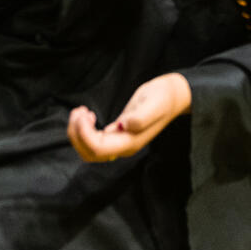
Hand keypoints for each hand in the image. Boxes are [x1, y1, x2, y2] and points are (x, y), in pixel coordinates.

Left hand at [68, 73, 191, 162]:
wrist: (173, 96)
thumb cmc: (163, 97)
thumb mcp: (154, 103)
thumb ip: (141, 117)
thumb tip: (124, 125)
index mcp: (130, 142)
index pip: (98, 148)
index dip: (85, 134)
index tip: (84, 113)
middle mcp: (123, 147)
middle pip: (89, 154)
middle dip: (77, 135)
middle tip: (80, 110)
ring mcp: (119, 142)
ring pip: (88, 149)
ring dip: (77, 133)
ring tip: (81, 111)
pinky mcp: (116, 135)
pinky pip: (93, 141)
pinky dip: (83, 130)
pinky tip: (87, 114)